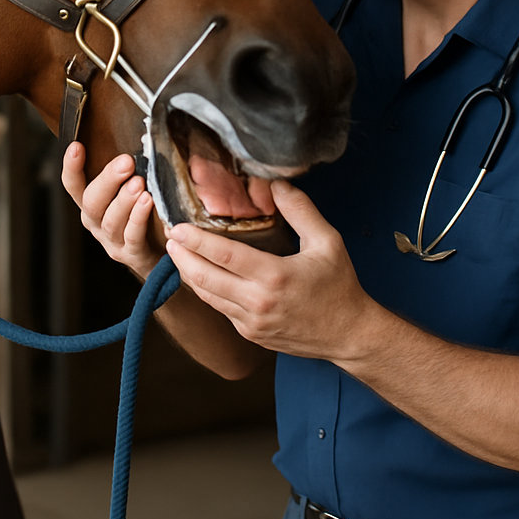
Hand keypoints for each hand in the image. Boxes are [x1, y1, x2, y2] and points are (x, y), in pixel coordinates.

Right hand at [61, 143, 165, 280]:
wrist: (163, 254)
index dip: (72, 167)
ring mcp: (112, 241)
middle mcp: (96, 222)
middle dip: (107, 180)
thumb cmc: (146, 214)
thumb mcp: (130, 190)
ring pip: (110, 220)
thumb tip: (139, 137)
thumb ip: (128, 170)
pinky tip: (148, 202)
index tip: (76, 146)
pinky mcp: (131, 254)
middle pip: (91, 201)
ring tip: (139, 183)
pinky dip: (138, 218)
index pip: (73, 185)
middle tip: (126, 162)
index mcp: (92, 204)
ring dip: (124, 200)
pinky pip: (132, 236)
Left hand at [165, 179, 372, 360]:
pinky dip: (207, 291)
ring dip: (189, 275)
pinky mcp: (251, 334)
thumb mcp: (327, 242)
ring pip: (208, 297)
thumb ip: (300, 210)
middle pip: (205, 279)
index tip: (177, 228)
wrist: (349, 335)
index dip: (196, 241)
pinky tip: (202, 275)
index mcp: (275, 277)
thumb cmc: (339, 286)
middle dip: (182, 257)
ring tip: (177, 254)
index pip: (224, 256)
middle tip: (169, 237)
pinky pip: (221, 309)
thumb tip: (276, 184)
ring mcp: (251, 322)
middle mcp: (258, 303)